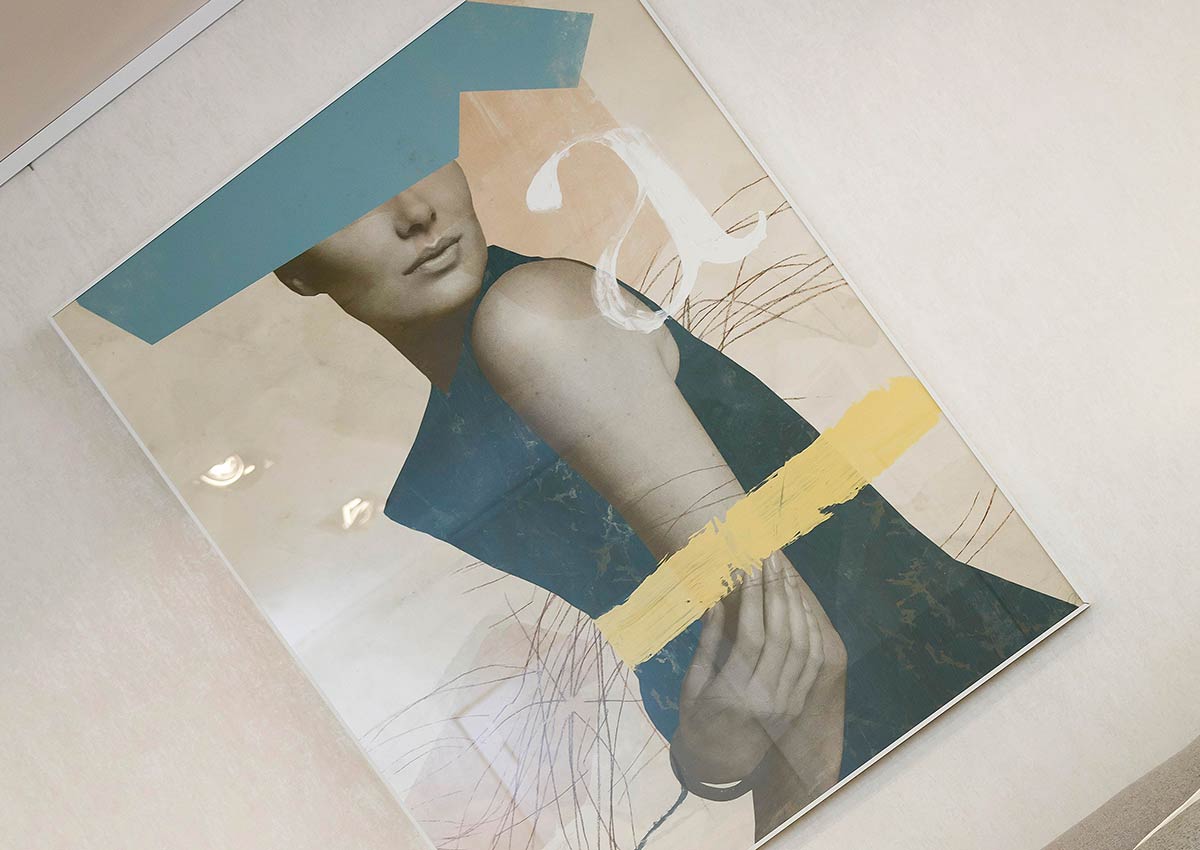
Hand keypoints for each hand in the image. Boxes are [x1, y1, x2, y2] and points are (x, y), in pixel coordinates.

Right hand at [670, 552, 834, 790]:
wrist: (719, 766)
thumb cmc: (696, 721)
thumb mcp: (692, 684)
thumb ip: (707, 642)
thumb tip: (715, 599)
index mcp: (734, 694)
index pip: (751, 636)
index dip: (752, 598)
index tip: (748, 565)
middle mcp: (767, 698)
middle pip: (782, 635)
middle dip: (777, 591)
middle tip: (770, 558)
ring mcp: (787, 702)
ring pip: (803, 645)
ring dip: (796, 604)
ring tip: (785, 573)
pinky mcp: (798, 703)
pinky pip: (812, 661)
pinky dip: (810, 628)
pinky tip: (800, 604)